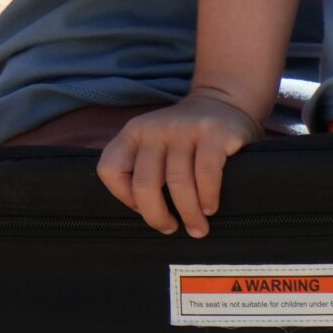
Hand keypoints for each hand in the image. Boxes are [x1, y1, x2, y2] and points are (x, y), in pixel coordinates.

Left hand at [97, 93, 261, 236]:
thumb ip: (143, 168)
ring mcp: (184, 129)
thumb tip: (145, 214)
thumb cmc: (185, 138)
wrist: (222, 103)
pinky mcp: (214, 134)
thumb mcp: (153, 143)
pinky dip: (207, 197)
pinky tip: (210, 208)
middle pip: (145, 183)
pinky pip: (206, 174)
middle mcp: (154, 129)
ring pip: (178, 183)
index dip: (122, 196)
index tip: (142, 209)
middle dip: (156, 215)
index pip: (110, 169)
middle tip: (170, 229)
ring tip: (197, 228)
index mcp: (133, 132)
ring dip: (188, 213)